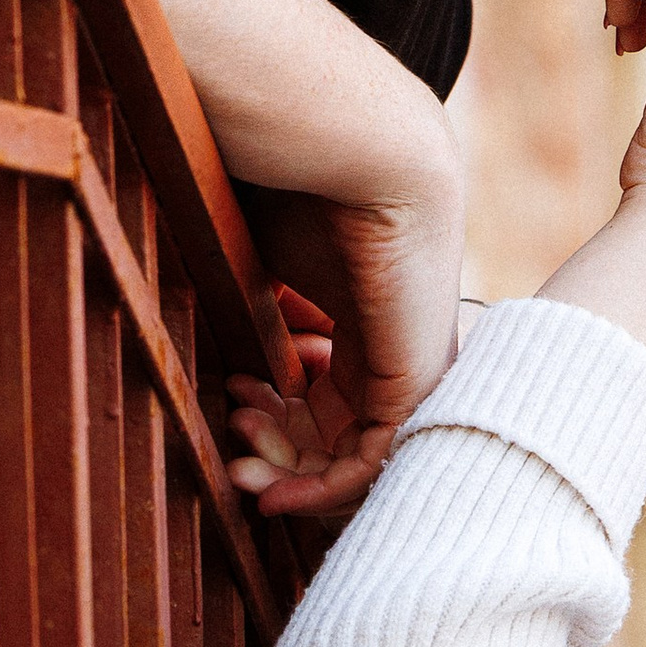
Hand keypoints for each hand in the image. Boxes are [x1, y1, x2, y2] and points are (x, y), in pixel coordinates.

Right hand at [234, 168, 465, 517]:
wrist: (365, 154)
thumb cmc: (312, 189)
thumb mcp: (279, 268)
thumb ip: (268, 318)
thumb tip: (236, 359)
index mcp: (368, 323)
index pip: (331, 400)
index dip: (277, 418)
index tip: (231, 407)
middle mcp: (395, 351)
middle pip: (340, 435)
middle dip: (278, 455)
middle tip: (233, 450)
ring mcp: (411, 369)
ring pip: (356, 457)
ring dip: (292, 477)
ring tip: (243, 464)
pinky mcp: (414, 382)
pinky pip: (374, 461)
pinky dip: (324, 489)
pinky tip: (276, 492)